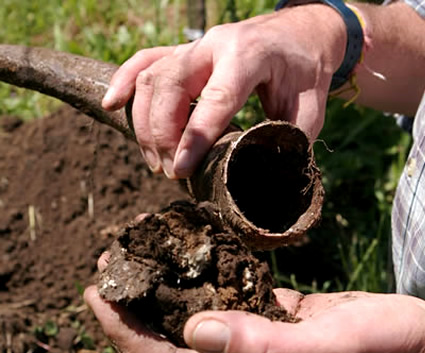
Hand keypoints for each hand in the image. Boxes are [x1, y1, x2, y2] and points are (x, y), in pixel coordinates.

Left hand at [85, 255, 424, 352]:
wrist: (418, 351)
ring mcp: (256, 345)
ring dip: (165, 289)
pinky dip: (203, 279)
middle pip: (171, 342)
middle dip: (135, 308)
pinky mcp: (272, 320)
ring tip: (142, 255)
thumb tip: (195, 328)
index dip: (126, 334)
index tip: (98, 296)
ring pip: (195, 318)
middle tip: (112, 265)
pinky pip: (226, 298)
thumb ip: (262, 346)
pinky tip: (193, 256)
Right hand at [102, 5, 345, 178]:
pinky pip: (145, 60)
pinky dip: (125, 81)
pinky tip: (112, 104)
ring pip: (152, 78)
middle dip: (162, 134)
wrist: (298, 33)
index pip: (214, 100)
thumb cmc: (304, 71)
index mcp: (248, 56)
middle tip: (169, 171)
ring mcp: (194, 46)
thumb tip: (268, 178)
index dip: (194, 139)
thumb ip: (289, 142)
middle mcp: (214, 45)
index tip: (180, 171)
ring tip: (154, 160)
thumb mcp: (309, 108)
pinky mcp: (183, 51)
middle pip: (170, 87)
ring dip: (145, 123)